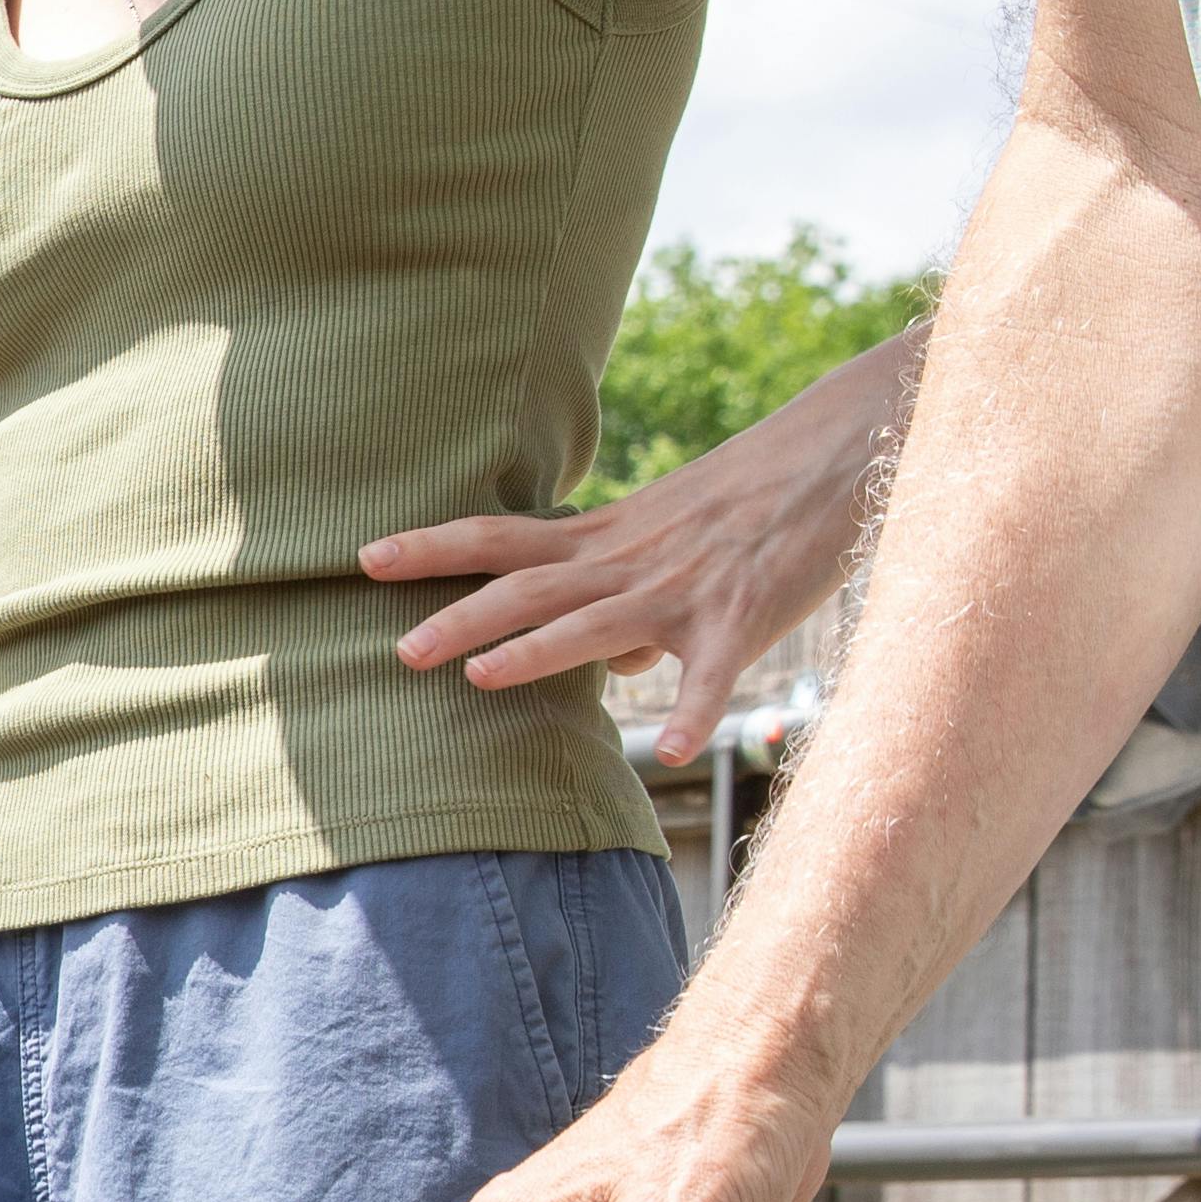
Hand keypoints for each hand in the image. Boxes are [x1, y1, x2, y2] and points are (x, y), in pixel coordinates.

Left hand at [362, 327, 918, 764]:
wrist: (836, 450)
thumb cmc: (749, 500)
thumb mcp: (669, 540)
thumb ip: (626, 596)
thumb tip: (609, 664)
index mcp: (606, 537)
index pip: (500, 537)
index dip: (431, 547)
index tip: (364, 556)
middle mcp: (630, 561)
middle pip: (530, 586)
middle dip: (462, 618)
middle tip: (398, 651)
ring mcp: (683, 590)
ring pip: (599, 623)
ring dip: (540, 651)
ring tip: (482, 678)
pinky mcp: (743, 618)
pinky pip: (714, 674)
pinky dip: (692, 710)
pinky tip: (668, 750)